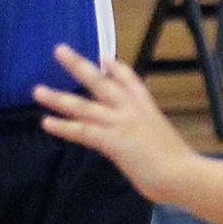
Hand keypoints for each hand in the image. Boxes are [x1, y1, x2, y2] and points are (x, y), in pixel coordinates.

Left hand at [34, 44, 200, 203]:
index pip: (130, 82)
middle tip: (59, 50)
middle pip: (100, 82)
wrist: (185, 174)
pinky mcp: (112, 141)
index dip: (116, 69)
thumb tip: (138, 143)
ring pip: (83, 106)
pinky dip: (64, 127)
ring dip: (58, 98)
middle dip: (79, 65)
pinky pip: (83, 131)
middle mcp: (131, 110)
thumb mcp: (162, 141)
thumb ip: (147, 137)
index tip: (104, 57)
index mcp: (147, 109)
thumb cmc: (180, 165)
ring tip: (37, 91)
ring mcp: (120, 123)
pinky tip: (47, 123)